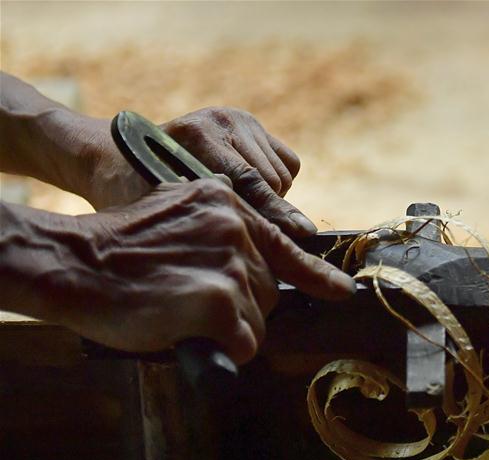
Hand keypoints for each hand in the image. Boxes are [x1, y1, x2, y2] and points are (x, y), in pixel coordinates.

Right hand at [50, 179, 352, 363]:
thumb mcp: (176, 217)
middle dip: (240, 307)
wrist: (72, 262)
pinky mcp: (220, 300)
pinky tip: (186, 330)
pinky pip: (244, 343)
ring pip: (257, 319)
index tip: (342, 291)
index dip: (316, 274)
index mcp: (226, 203)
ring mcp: (230, 263)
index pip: (284, 244)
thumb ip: (220, 235)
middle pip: (269, 291)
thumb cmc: (117, 251)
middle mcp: (236, 228)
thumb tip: (258, 271)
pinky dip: (222, 349)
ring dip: (228, 329)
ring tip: (180, 312)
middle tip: (189, 302)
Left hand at [85, 107, 314, 236]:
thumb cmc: (129, 193)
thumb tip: (253, 244)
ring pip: (284, 175)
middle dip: (266, 211)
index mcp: (197, 135)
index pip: (251, 182)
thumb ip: (207, 220)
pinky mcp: (252, 124)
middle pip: (273, 181)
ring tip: (238, 209)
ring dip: (271, 199)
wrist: (116, 157)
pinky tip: (250, 191)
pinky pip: (289, 163)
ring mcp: (240, 119)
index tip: (304, 235)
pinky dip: (278, 183)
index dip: (277, 214)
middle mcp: (223, 120)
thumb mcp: (159, 211)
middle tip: (243, 232)